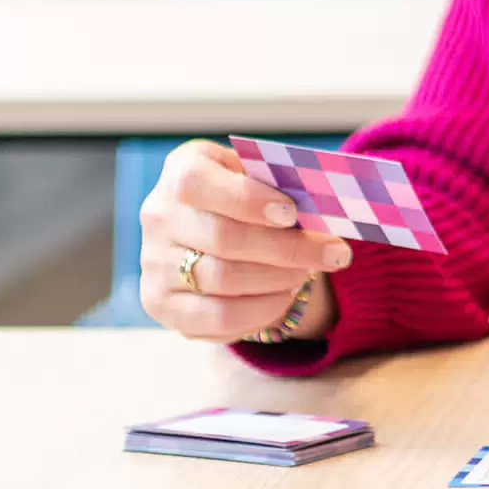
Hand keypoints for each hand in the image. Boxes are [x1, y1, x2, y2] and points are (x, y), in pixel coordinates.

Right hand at [139, 140, 349, 343]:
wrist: (225, 233)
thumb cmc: (255, 198)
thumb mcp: (266, 179)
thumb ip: (288, 185)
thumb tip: (330, 206)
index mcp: (182, 171)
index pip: (197, 183)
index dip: (246, 199)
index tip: (292, 213)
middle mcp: (159, 216)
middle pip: (223, 238)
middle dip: (288, 249)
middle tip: (334, 254)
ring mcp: (154, 263)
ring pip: (222, 280)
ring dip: (279, 279)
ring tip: (309, 272)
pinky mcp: (161, 304)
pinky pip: (215, 317)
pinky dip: (260, 309)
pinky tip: (285, 296)